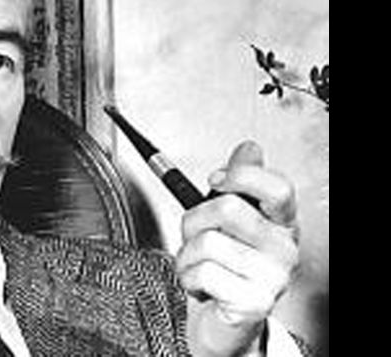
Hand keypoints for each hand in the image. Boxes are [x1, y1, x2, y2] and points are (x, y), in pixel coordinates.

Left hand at [177, 141, 298, 355]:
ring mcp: (273, 277)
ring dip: (186, 256)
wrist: (222, 322)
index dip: (243, 175)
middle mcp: (283, 249)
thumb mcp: (227, 221)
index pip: (278, 188)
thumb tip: (250, 148)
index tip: (216, 179)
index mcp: (280, 224)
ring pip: (207, 243)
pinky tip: (201, 286)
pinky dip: (188, 278)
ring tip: (197, 267)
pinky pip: (203, 273)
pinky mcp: (255, 302)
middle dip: (193, 221)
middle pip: (227, 209)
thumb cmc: (224, 268)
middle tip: (195, 238)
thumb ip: (238, 184)